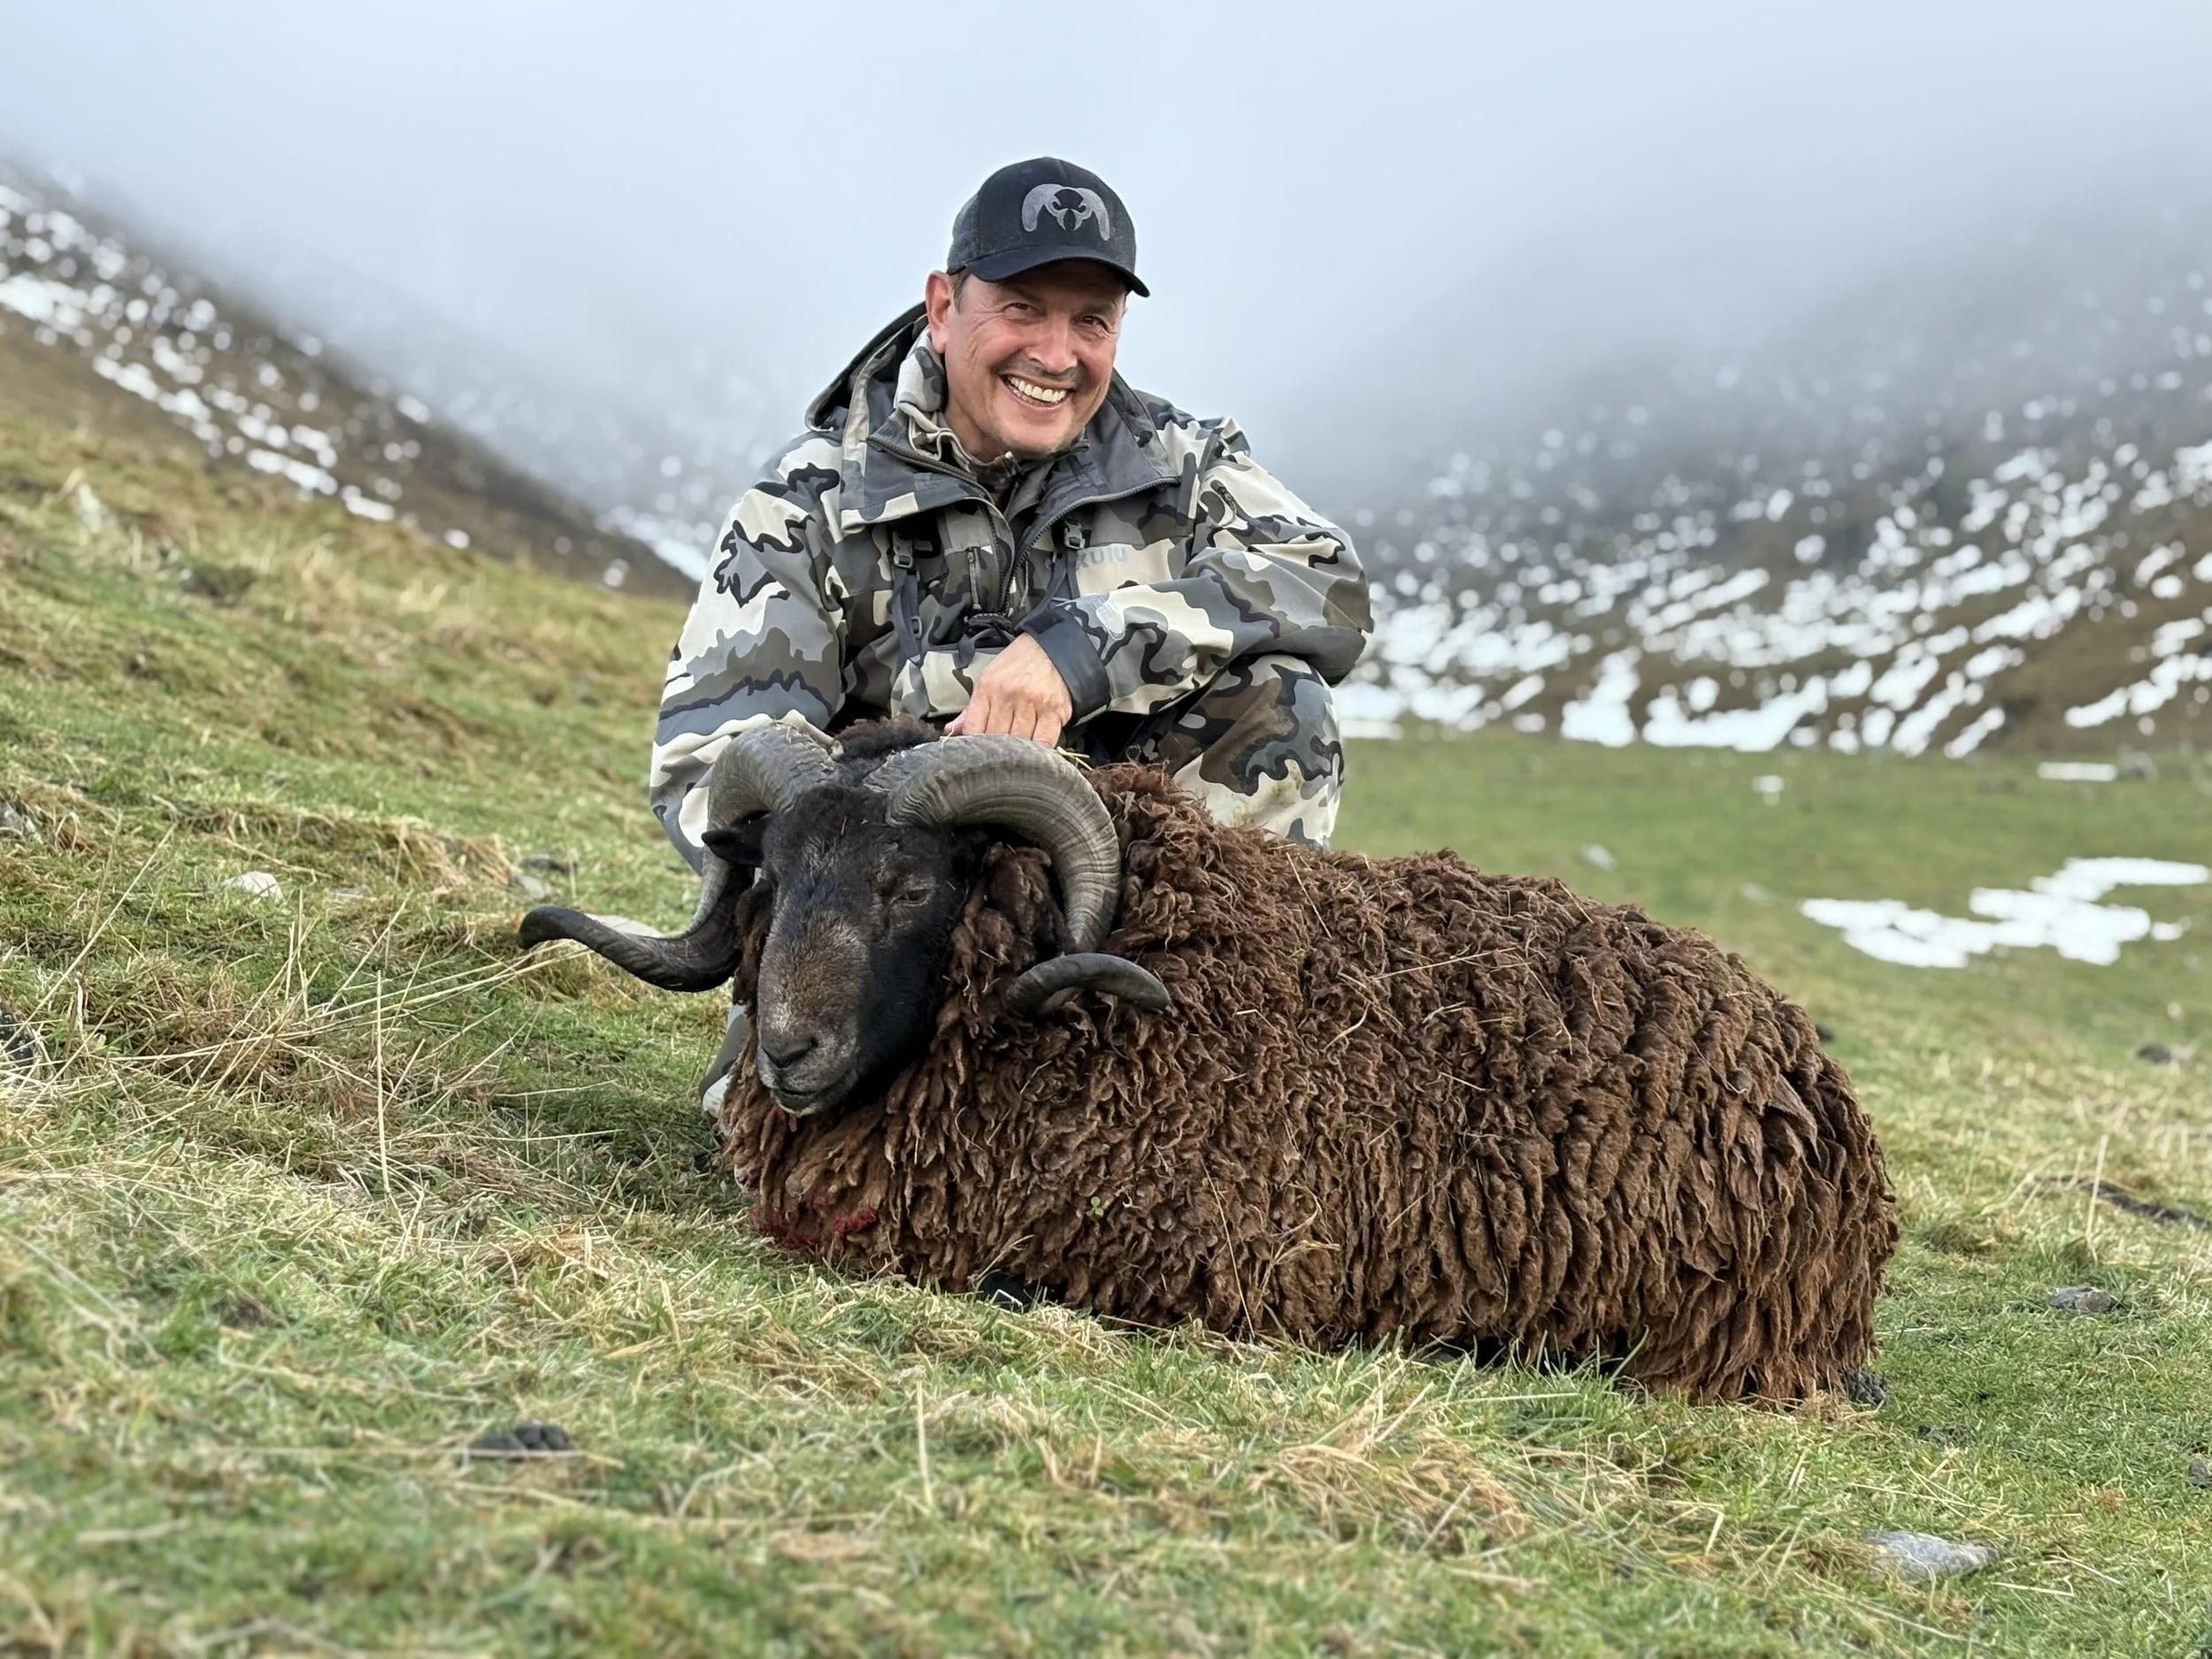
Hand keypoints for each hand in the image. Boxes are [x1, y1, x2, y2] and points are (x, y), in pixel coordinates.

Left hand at [947, 633, 1072, 745]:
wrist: (1052, 647)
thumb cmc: (1019, 664)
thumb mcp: (989, 678)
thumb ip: (972, 709)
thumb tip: (951, 731)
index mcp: (987, 688)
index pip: (974, 729)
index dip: (975, 745)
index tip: (980, 751)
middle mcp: (1008, 695)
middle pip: (996, 739)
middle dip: (997, 751)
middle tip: (999, 756)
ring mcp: (1032, 704)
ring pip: (1019, 744)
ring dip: (1018, 754)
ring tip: (1018, 755)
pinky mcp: (1054, 711)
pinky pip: (1044, 742)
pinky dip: (1039, 751)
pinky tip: (1036, 751)